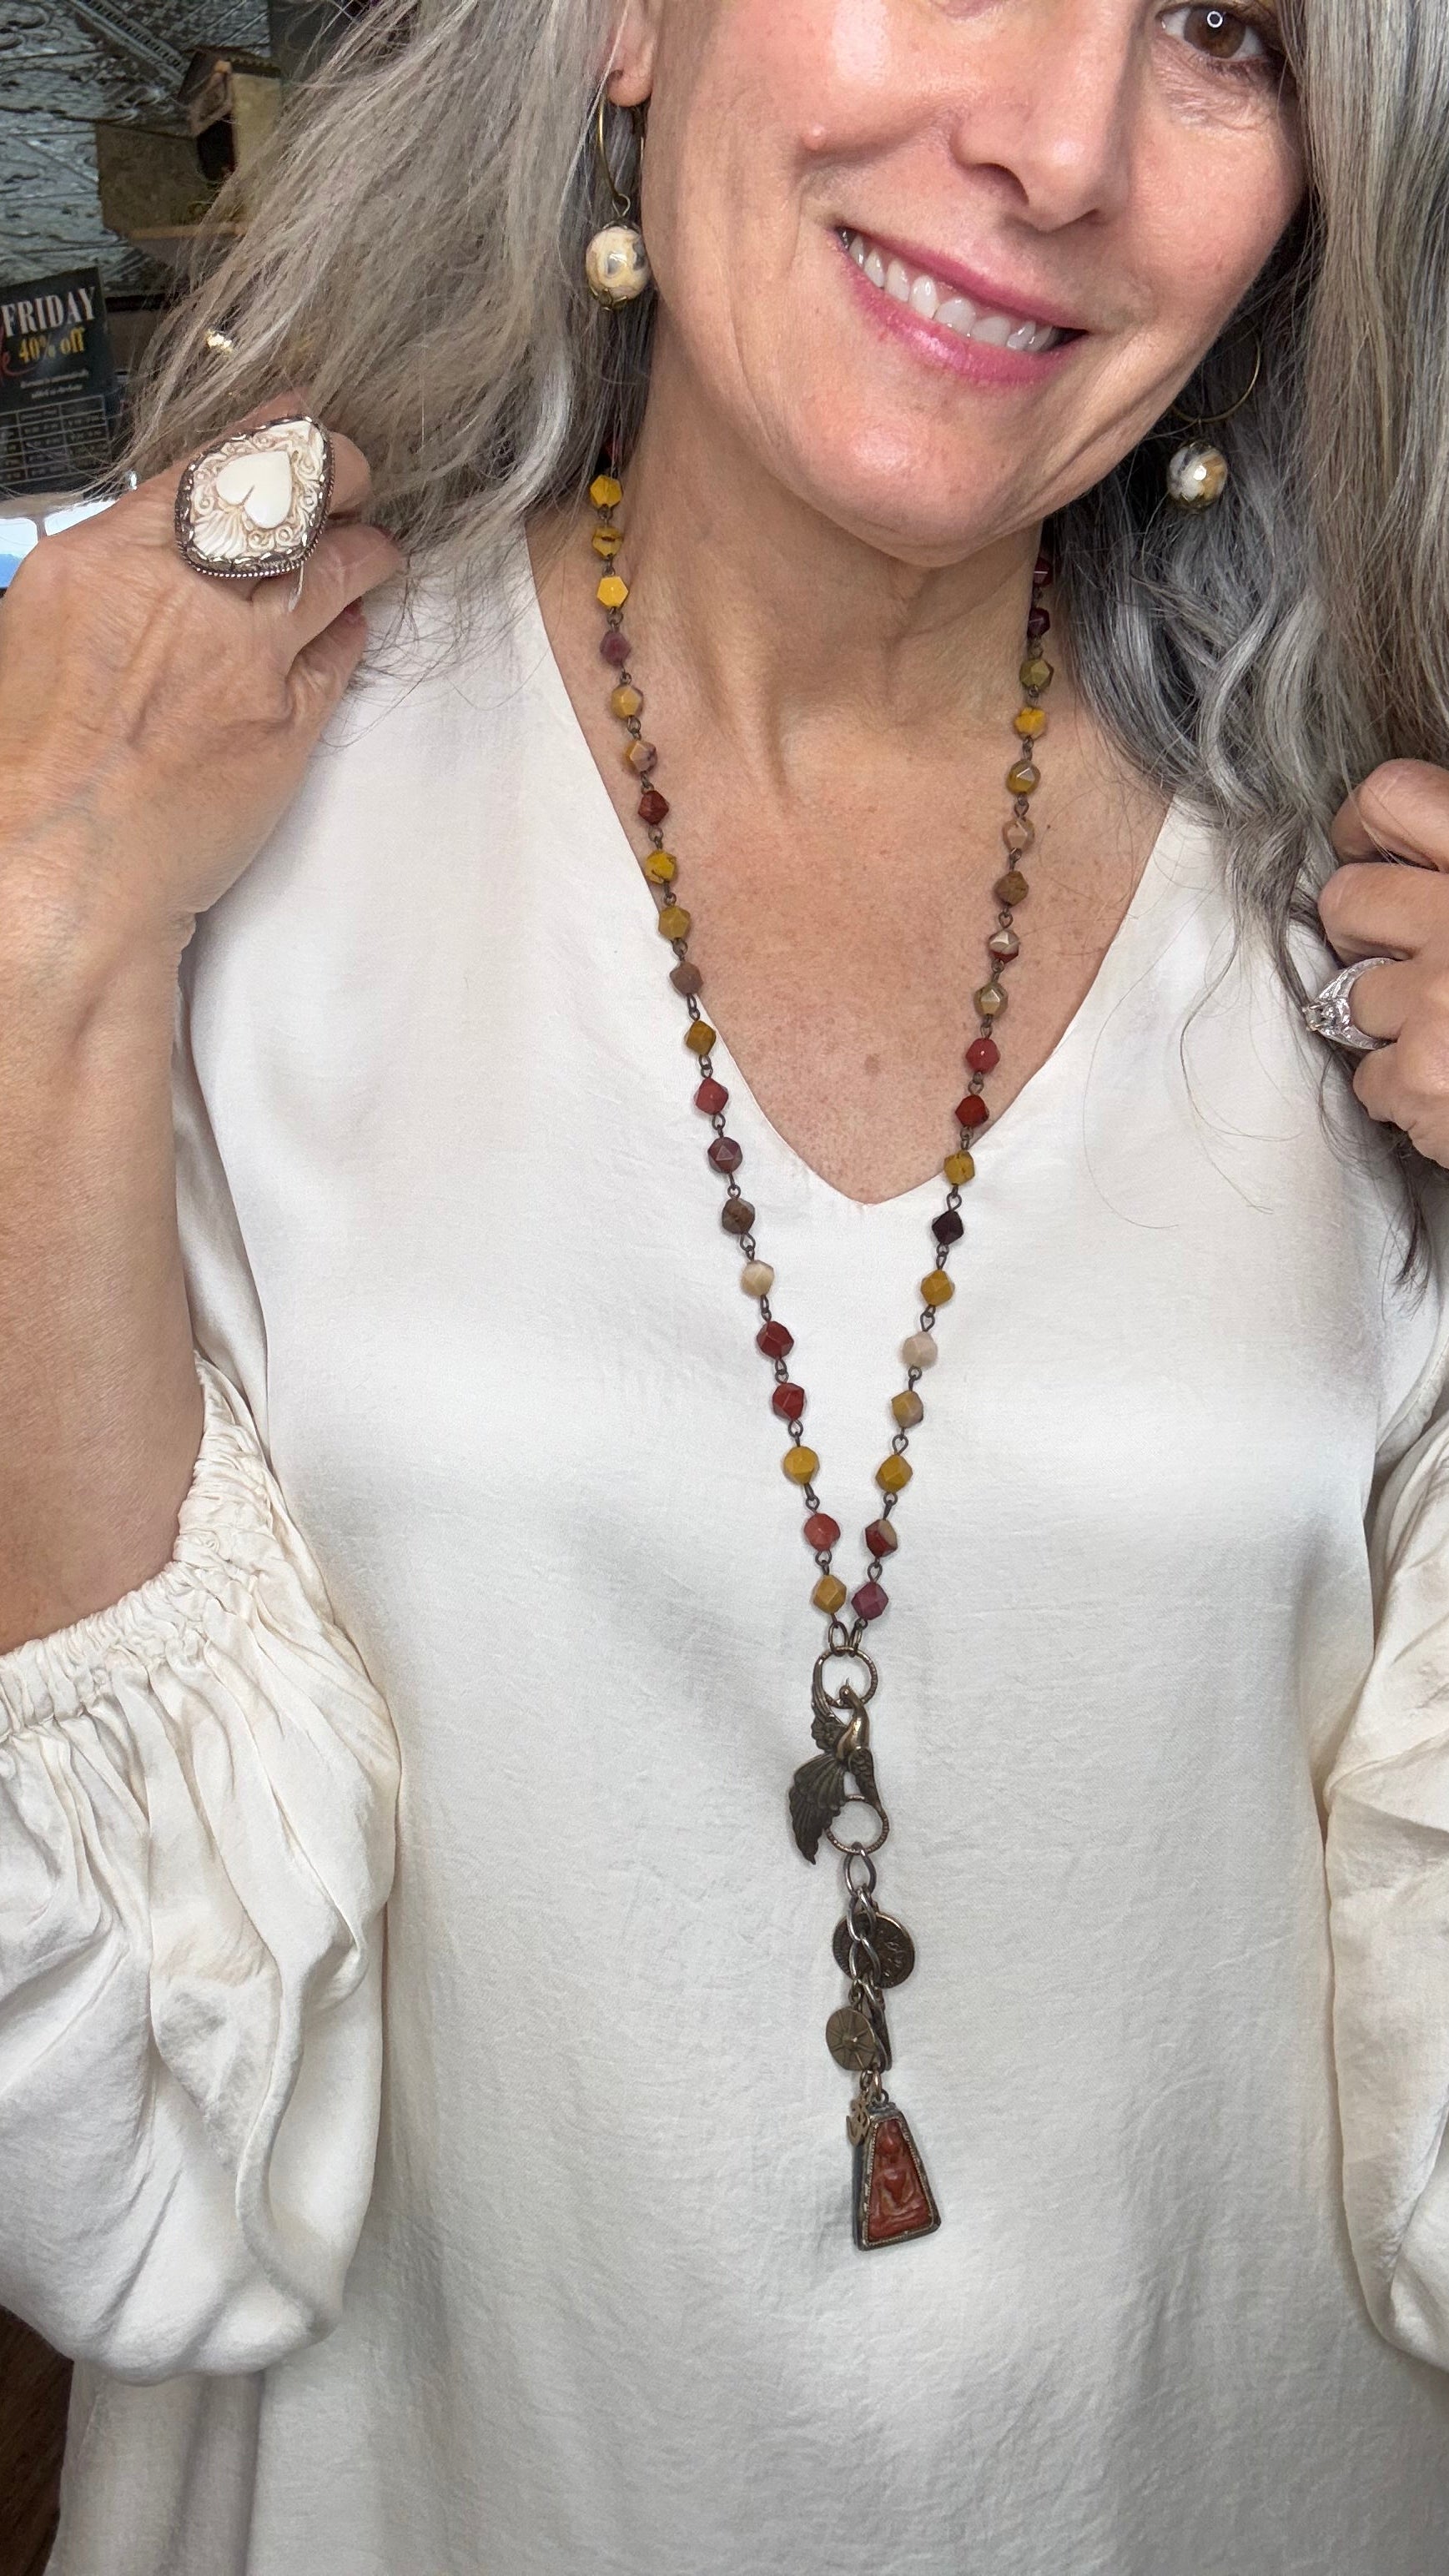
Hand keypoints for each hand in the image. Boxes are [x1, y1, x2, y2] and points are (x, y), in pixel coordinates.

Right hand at [0, 397, 403, 984]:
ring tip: (376, 550)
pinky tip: (353, 625)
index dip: (269, 435)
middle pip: (290, 493)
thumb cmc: (30, 774)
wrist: (60, 876)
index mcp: (99, 562)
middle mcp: (179, 593)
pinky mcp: (287, 722)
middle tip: (354, 478)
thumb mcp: (35, 637)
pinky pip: (343, 652)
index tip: (296, 423)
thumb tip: (151, 564)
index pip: (207, 463)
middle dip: (337, 473)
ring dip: (364, 550)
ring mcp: (243, 655)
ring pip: (336, 565)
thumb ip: (107, 584)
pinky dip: (353, 630)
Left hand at [1318, 761, 1448, 1166]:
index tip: (1371, 851)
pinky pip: (1369, 1074)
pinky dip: (1401, 1089)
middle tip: (1400, 953)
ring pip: (1352, 993)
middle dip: (1363, 932)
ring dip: (1390, 1017)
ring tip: (1446, 1028)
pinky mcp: (1422, 1076)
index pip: (1395, 799)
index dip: (1366, 827)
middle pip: (1349, 898)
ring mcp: (1440, 999)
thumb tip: (1420, 857)